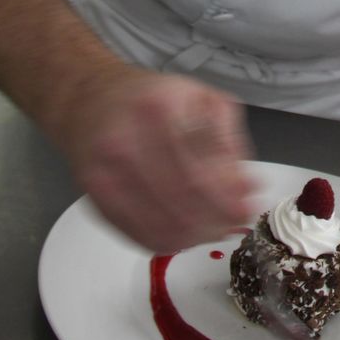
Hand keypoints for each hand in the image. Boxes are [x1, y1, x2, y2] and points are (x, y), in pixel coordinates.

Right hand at [53, 67, 254, 252]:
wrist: (89, 100)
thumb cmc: (150, 97)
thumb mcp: (202, 98)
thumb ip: (227, 141)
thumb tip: (248, 188)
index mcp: (158, 111)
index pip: (200, 173)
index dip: (229, 198)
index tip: (249, 205)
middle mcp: (125, 143)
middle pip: (181, 203)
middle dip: (217, 220)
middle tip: (236, 221)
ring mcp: (105, 175)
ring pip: (161, 227)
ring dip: (197, 236)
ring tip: (216, 228)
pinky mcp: (96, 200)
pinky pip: (138, 235)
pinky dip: (170, 241)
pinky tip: (188, 233)